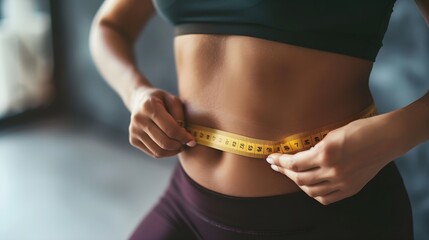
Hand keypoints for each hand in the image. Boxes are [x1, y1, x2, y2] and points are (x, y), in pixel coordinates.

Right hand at [129, 86, 195, 157]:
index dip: (183, 137)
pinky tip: (170, 146)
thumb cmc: (161, 100)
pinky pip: (153, 153)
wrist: (139, 100)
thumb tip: (186, 137)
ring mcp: (134, 131)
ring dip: (173, 151)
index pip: (170, 128)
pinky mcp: (133, 140)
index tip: (192, 141)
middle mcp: (139, 119)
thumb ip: (180, 116)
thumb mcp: (174, 100)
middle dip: (179, 145)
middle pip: (164, 142)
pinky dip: (165, 153)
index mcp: (149, 106)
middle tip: (186, 144)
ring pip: (158, 151)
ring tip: (180, 145)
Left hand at [266, 115, 401, 204]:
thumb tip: (300, 155)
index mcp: (326, 153)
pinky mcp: (351, 188)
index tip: (271, 158)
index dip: (280, 161)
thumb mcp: (333, 133)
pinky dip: (314, 193)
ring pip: (310, 191)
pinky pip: (326, 198)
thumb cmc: (361, 129)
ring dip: (297, 183)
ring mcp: (342, 182)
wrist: (387, 138)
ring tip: (292, 175)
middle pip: (299, 179)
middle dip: (284, 172)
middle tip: (276, 165)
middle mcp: (333, 171)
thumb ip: (316, 147)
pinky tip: (310, 186)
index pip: (294, 163)